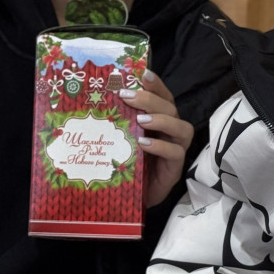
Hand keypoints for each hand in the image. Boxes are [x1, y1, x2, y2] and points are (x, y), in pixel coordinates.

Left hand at [118, 70, 194, 206]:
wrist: (127, 199)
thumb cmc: (124, 166)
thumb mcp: (119, 140)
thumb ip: (115, 123)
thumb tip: (91, 101)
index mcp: (159, 122)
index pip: (164, 97)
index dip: (157, 85)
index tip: (143, 73)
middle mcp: (171, 133)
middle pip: (172, 109)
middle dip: (151, 100)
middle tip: (129, 97)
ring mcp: (175, 151)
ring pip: (182, 129)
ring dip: (162, 120)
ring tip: (140, 120)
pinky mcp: (174, 170)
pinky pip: (176, 154)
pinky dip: (161, 147)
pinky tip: (144, 144)